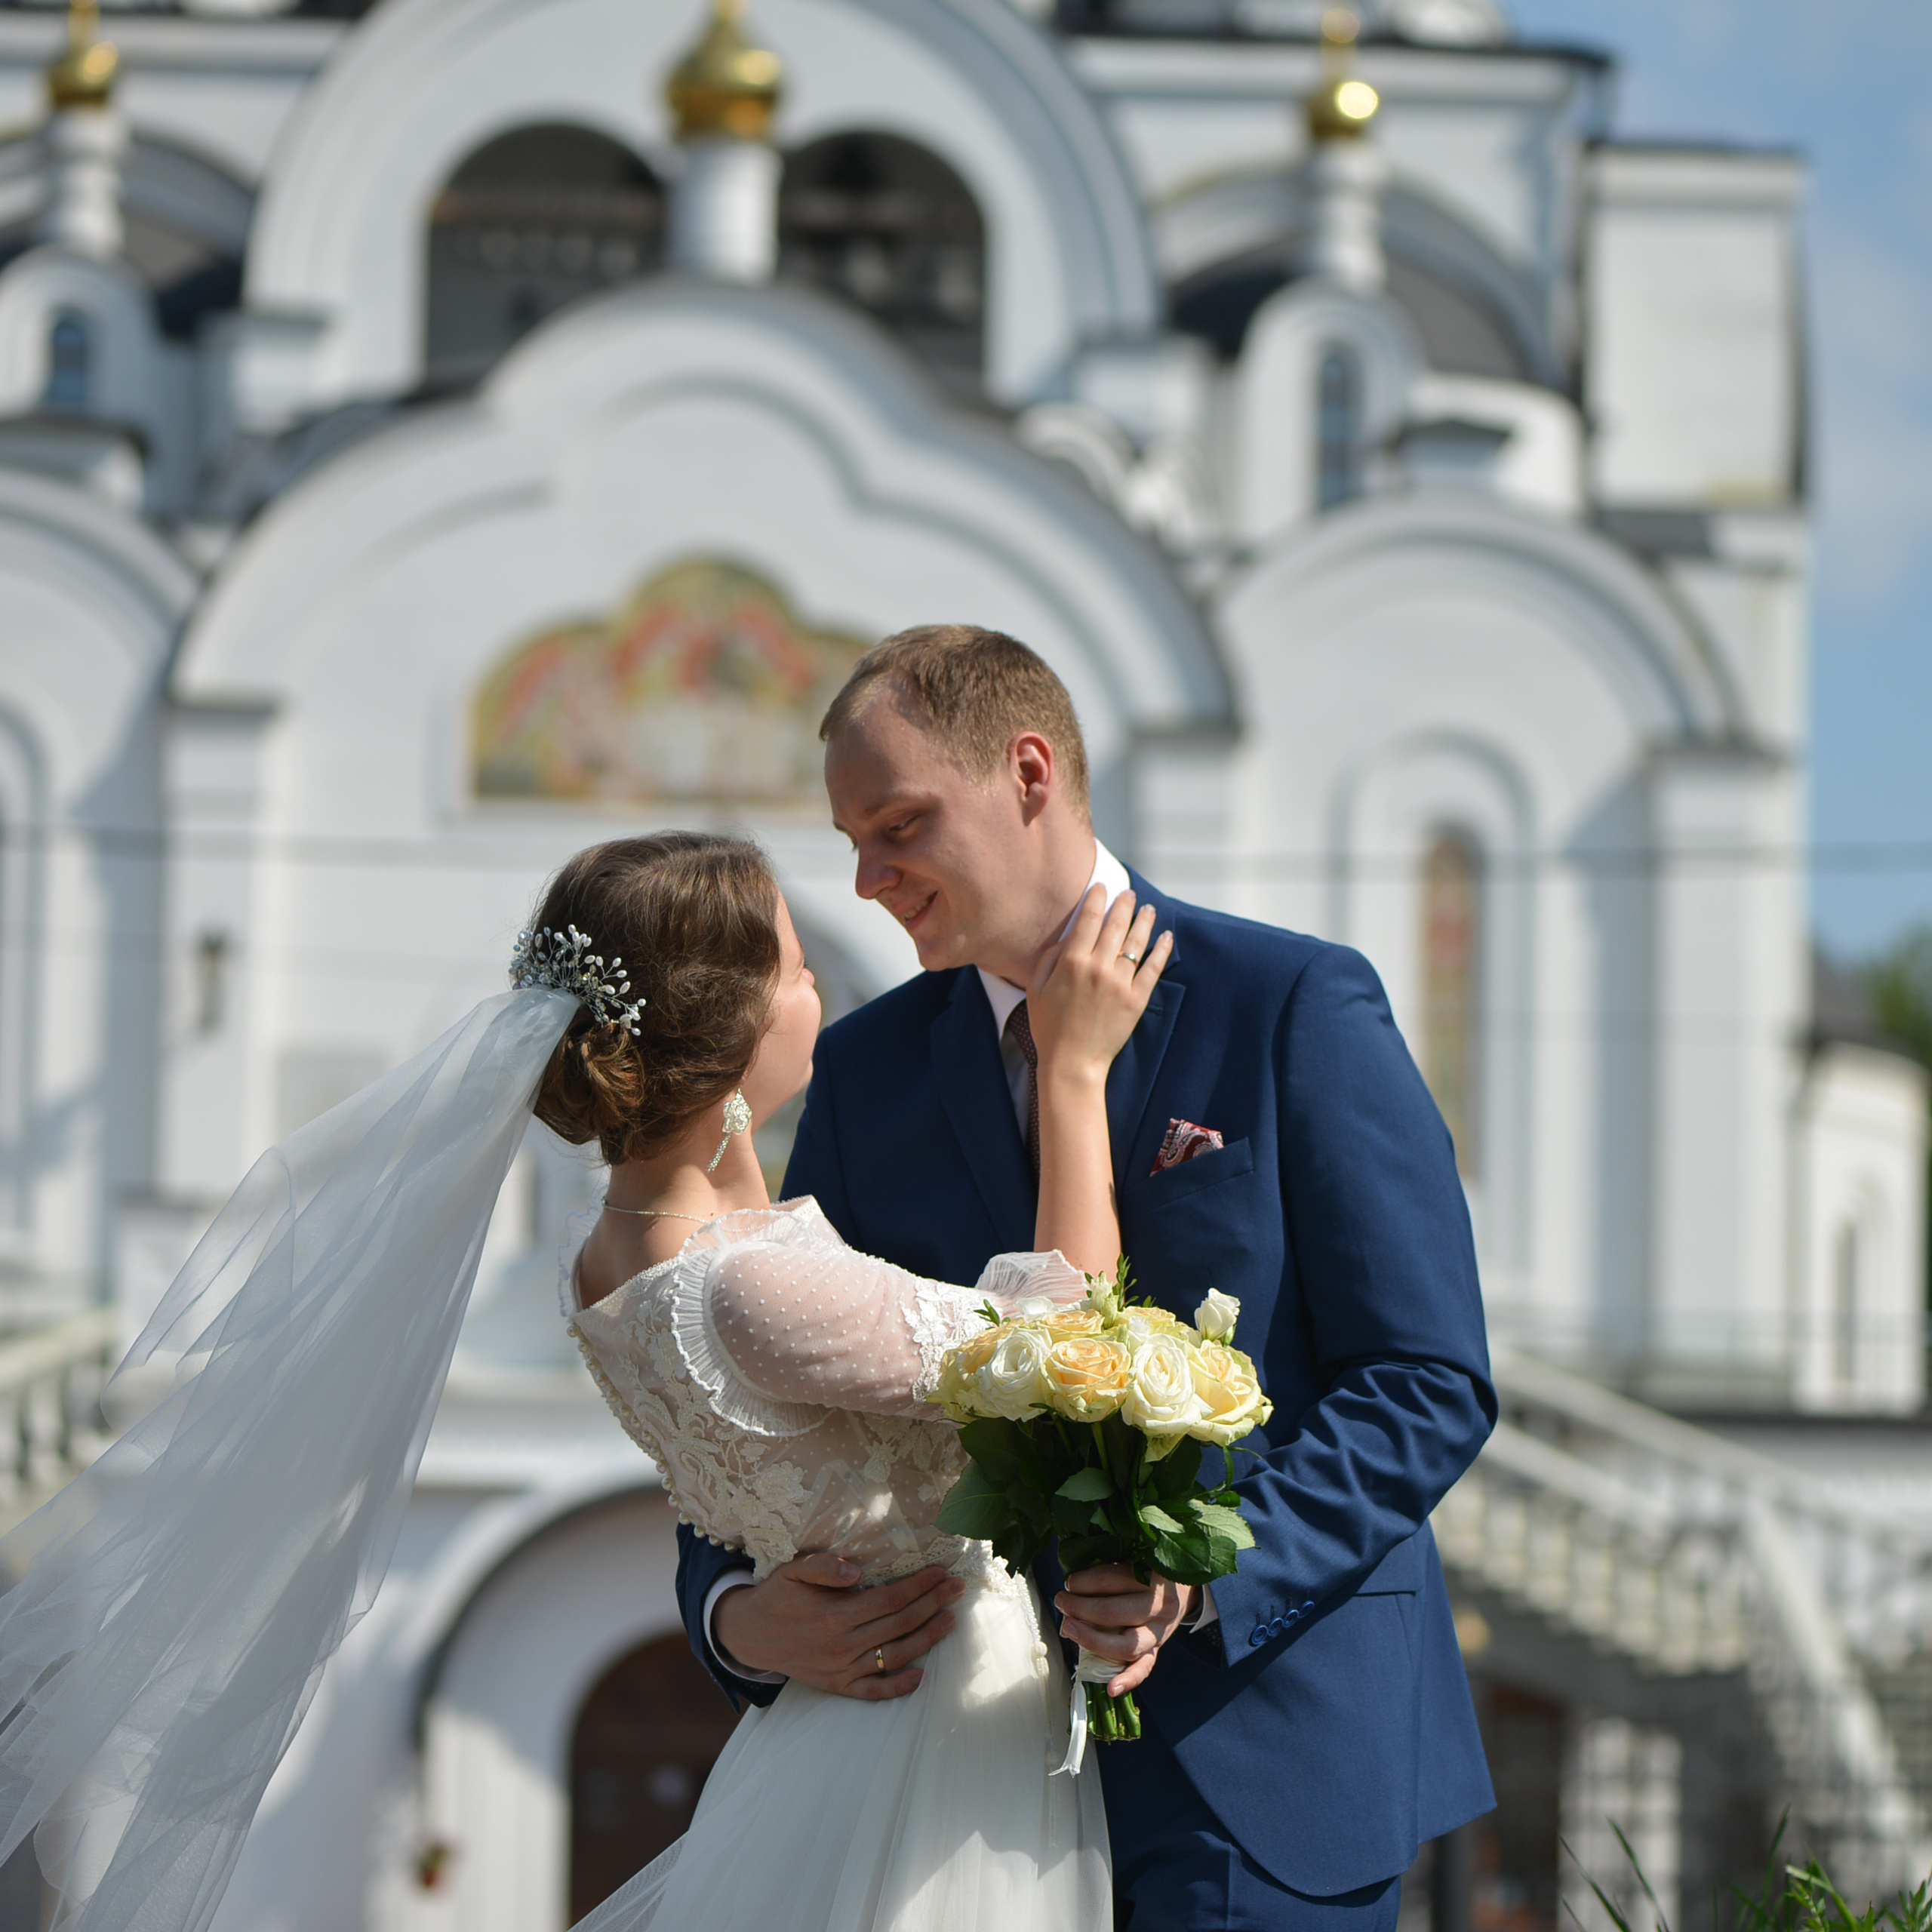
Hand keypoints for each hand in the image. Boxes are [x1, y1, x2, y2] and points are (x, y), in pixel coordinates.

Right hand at [710, 1554, 963, 1700]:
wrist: (751, 1635)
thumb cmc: (778, 1595)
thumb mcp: (793, 1570)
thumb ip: (824, 1567)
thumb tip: (856, 1571)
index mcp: (834, 1615)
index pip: (889, 1599)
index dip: (919, 1586)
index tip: (942, 1572)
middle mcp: (842, 1646)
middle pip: (899, 1624)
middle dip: (933, 1605)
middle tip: (958, 1590)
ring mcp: (841, 1670)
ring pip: (894, 1656)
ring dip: (927, 1639)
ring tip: (951, 1621)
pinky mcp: (838, 1686)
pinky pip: (873, 1692)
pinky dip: (898, 1687)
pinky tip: (921, 1675)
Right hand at [1026, 887, 1172, 1086]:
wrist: (1072, 1063)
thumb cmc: (1048, 1028)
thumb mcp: (1036, 989)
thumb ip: (1048, 959)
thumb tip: (1066, 938)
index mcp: (1071, 962)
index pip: (1089, 919)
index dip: (1097, 898)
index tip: (1102, 887)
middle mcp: (1098, 968)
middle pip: (1116, 925)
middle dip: (1123, 904)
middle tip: (1128, 893)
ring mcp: (1120, 983)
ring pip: (1136, 942)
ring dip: (1144, 920)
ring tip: (1148, 908)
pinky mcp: (1136, 1000)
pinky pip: (1153, 968)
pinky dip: (1161, 950)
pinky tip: (1166, 936)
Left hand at [1055, 1563, 1195, 1696]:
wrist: (1178, 1591)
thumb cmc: (1145, 1574)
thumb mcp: (1132, 1562)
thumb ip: (1107, 1570)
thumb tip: (1070, 1588)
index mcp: (1152, 1575)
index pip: (1109, 1579)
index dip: (1082, 1582)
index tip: (1069, 1582)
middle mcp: (1159, 1605)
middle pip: (1112, 1611)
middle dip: (1079, 1608)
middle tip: (1062, 1602)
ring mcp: (1160, 1631)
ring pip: (1126, 1643)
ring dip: (1091, 1638)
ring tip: (1069, 1628)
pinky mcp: (1157, 1649)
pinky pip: (1144, 1668)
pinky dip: (1128, 1680)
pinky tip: (1111, 1688)